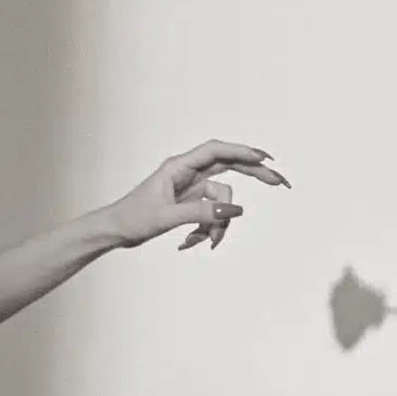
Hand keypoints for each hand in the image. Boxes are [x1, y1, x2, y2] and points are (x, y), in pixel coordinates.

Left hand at [96, 139, 290, 250]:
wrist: (115, 230)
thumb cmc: (132, 218)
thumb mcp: (167, 217)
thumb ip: (201, 212)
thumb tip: (235, 209)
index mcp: (179, 167)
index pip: (216, 152)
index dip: (241, 152)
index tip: (263, 159)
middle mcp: (189, 173)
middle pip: (230, 168)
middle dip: (254, 176)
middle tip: (281, 182)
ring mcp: (192, 189)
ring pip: (222, 202)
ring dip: (218, 226)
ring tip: (201, 243)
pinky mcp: (193, 204)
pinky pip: (213, 215)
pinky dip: (209, 230)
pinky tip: (192, 243)